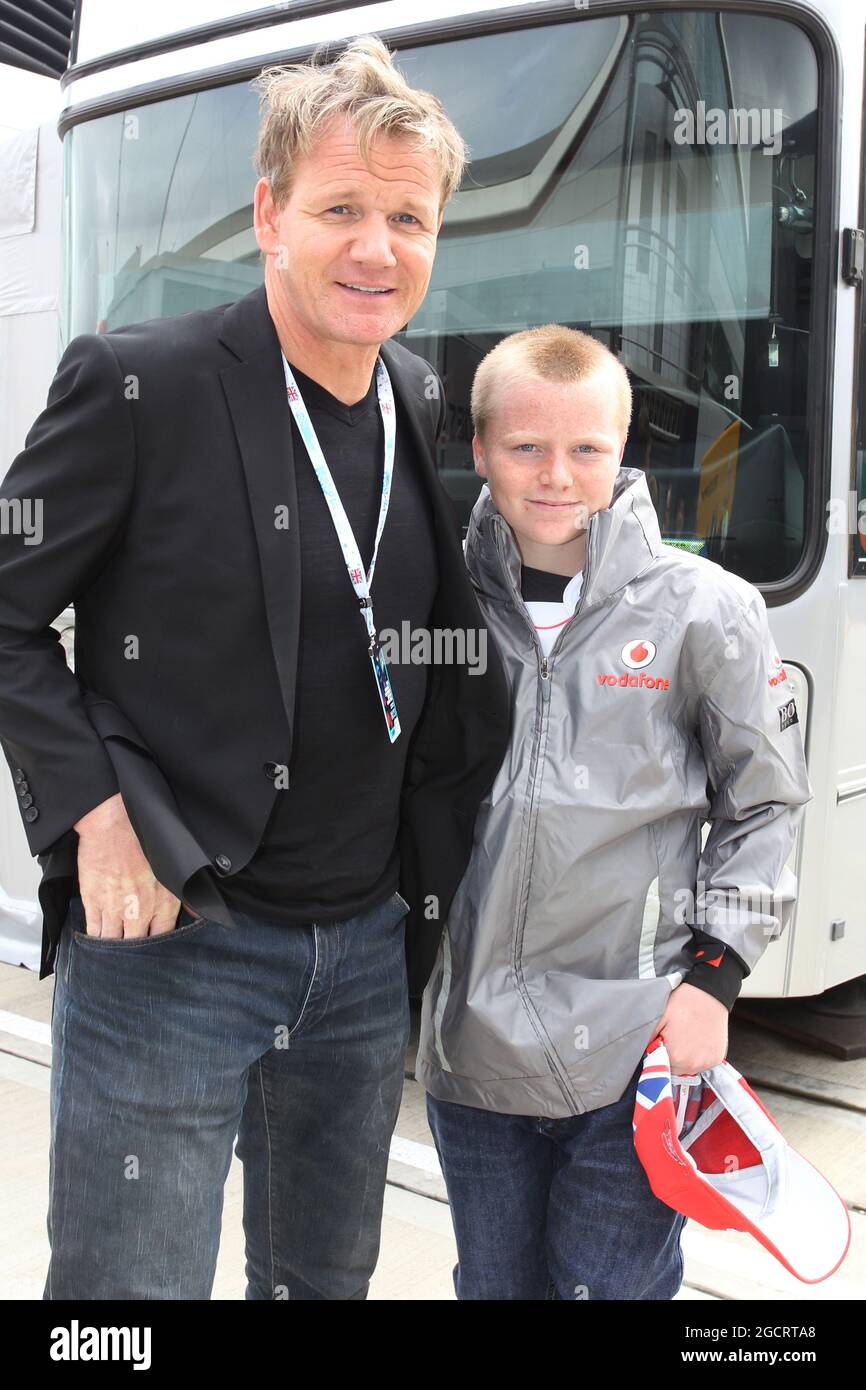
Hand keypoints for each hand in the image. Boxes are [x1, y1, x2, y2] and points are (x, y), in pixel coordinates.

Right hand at [73, 792, 180, 939]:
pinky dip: (94, 936)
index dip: (157, 946)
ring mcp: (114, 908)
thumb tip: (198, 915)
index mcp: (163, 902)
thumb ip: (185, 897)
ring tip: (112, 949)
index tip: (153, 947)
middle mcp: (140, 910)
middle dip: (134, 951)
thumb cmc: (145, 839)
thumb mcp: (173, 868)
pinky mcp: (93, 901)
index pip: (162, 937)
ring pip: (113, 941)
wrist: (115, 821)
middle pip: (136, 944)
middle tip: (131, 953)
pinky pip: (93, 929)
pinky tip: (96, 939)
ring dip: (112, 946)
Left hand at [655, 981, 728, 1074]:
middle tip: (672, 1038)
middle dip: (669, 1058)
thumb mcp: (658, 1018)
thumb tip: (643, 1053)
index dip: (656, 1055)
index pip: (658, 1068)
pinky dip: (698, 1056)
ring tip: (685, 1038)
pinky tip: (696, 1040)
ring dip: (684, 1059)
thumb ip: (648, 1040)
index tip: (659, 1044)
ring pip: (688, 1069)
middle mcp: (692, 1065)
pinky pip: (702, 1064)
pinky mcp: (717, 1059)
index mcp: (675, 1056)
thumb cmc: (682, 1003)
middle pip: (673, 1071)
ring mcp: (706, 1063)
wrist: (708, 993)